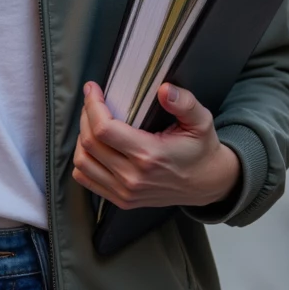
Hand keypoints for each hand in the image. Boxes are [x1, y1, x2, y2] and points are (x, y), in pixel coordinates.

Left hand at [72, 82, 240, 210]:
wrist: (207, 184)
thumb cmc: (201, 149)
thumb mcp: (201, 121)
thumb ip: (184, 103)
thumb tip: (164, 90)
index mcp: (149, 155)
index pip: (104, 130)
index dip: (93, 106)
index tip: (93, 89)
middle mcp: (133, 177)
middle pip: (90, 143)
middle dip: (86, 116)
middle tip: (92, 101)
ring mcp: (126, 192)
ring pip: (83, 162)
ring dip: (81, 138)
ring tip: (92, 121)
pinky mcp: (122, 200)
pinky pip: (86, 180)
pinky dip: (83, 160)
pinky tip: (93, 145)